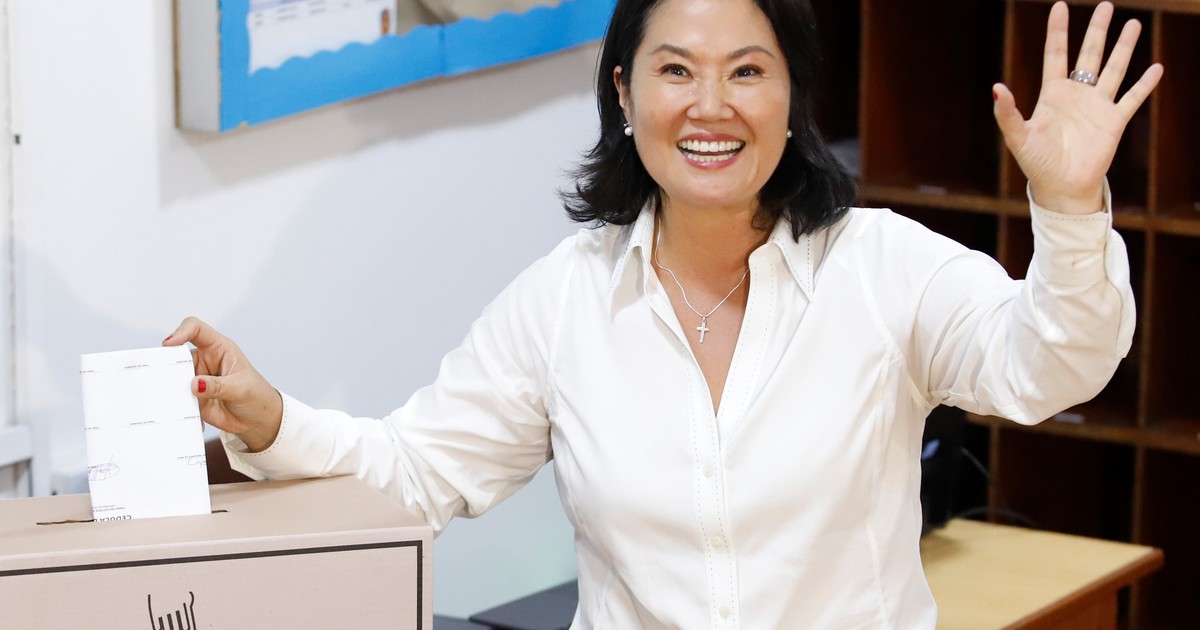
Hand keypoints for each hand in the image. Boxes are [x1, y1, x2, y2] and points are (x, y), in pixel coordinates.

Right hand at [163, 317, 282, 451]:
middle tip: (165, 378)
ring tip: (175, 400)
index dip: (181, 331)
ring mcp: (196, 379)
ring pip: (173, 378)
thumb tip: (195, 384)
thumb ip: (218, 386)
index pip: (196, 330)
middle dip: (167, 364)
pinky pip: (176, 398)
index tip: (170, 343)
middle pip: (177, 355)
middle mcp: (204, 361)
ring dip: (170, 388)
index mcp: (219, 349)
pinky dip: (175, 406)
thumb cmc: (256, 396)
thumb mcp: (241, 389)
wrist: (257, 420)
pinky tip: (182, 415)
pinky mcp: (191, 397)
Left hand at [992, 1, 1162, 213]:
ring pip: (1113, 69)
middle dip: (1097, 30)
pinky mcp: (1114, 122)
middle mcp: (1076, 95)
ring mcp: (1097, 106)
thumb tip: (996, 87)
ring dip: (1123, 48)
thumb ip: (1008, 113)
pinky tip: (1156, 67)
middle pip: (1088, 55)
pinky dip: (1145, 84)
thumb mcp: (1019, 137)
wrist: (1061, 188)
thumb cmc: (1037, 164)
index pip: (1055, 54)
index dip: (1058, 31)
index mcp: (1052, 94)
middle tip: (1105, 5)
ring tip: (1132, 24)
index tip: (1060, 6)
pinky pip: (1132, 98)